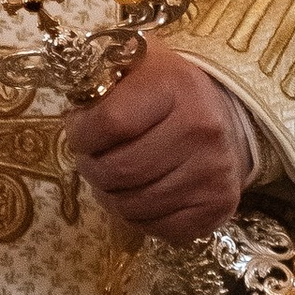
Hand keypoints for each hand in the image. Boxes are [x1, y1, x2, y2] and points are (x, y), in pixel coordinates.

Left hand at [64, 52, 255, 241]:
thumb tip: (73, 110)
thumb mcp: (133, 65)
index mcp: (175, 86)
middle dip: (91, 168)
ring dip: (110, 196)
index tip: (78, 131)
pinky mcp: (219, 205)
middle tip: (90, 160)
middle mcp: (202, 129)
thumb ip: (100, 79)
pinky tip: (137, 195)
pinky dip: (137, 219)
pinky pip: (159, 230)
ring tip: (111, 177)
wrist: (221, 116)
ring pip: (133, 206)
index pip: (111, 123)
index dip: (81, 134)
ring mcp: (214, 171)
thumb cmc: (164, 89)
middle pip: (119, 170)